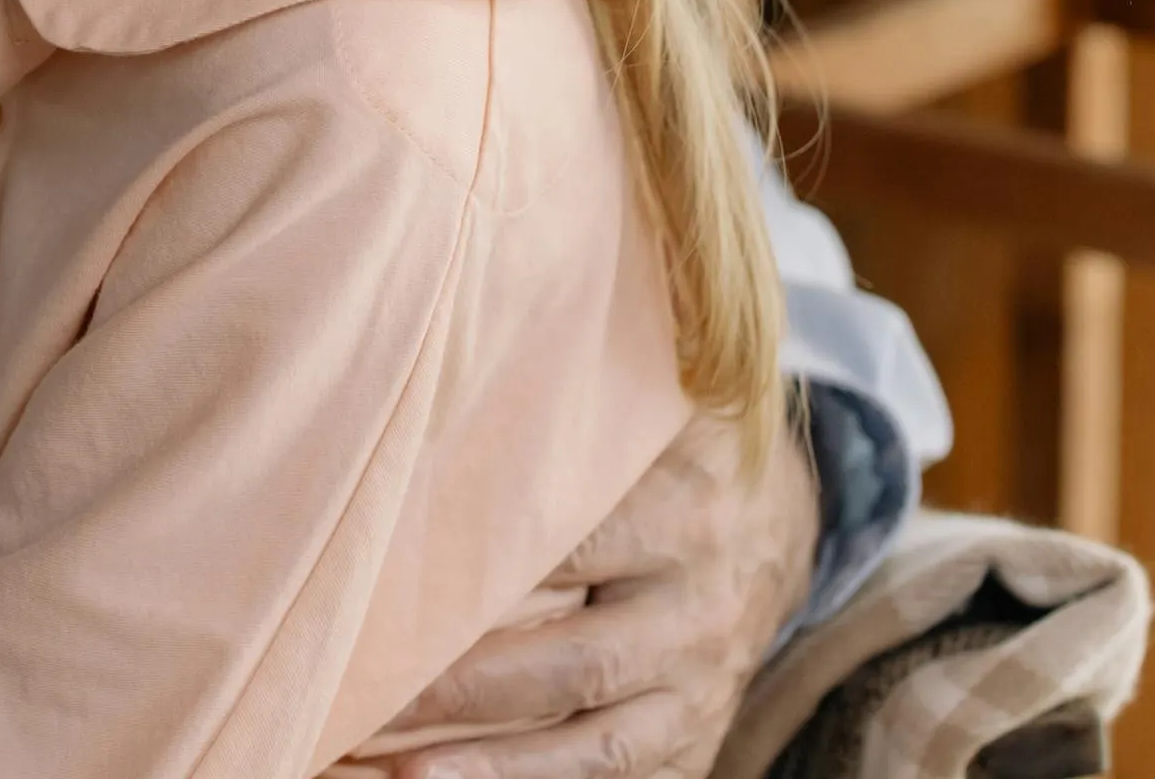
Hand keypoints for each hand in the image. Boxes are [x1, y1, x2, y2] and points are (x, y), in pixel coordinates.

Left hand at [375, 408, 819, 778]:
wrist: (784, 522)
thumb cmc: (676, 452)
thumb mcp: (646, 413)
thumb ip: (566, 418)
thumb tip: (440, 412)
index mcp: (685, 512)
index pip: (571, 551)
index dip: (478, 576)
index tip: (390, 589)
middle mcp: (699, 610)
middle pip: (577, 664)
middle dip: (468, 689)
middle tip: (370, 698)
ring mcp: (705, 685)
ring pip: (602, 745)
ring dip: (501, 767)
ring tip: (407, 775)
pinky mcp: (701, 737)